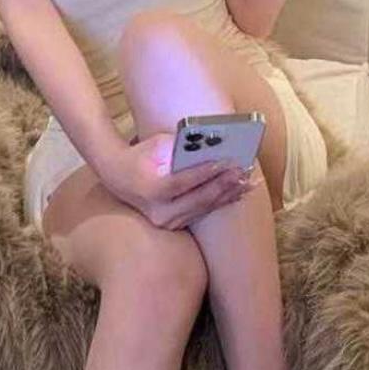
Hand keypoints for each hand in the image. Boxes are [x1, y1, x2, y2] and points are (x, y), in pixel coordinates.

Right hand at [100, 132, 257, 228]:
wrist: (120, 178)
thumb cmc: (141, 155)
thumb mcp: (157, 144)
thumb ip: (182, 147)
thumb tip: (212, 147)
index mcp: (151, 189)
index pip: (183, 181)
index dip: (207, 171)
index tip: (228, 161)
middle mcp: (159, 211)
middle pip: (199, 198)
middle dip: (224, 184)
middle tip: (244, 171)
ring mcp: (167, 222)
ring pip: (204, 208)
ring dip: (228, 194)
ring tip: (248, 181)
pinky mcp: (175, 225)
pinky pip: (202, 212)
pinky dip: (221, 200)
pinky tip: (237, 192)